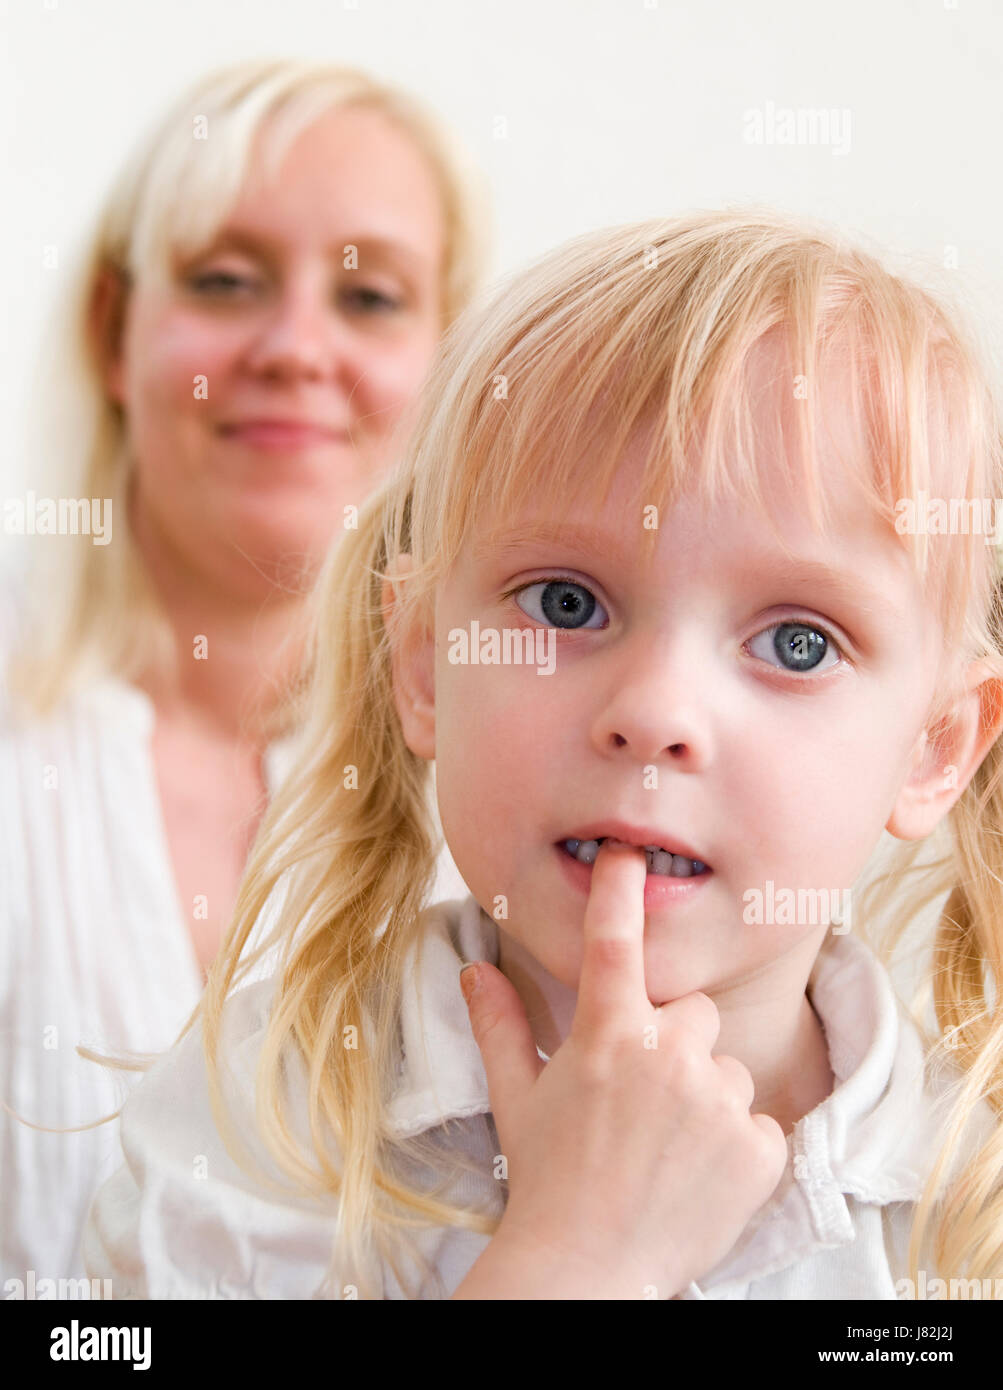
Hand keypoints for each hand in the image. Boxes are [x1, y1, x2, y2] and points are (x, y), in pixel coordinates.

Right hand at [457, 839, 787, 1298]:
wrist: (588, 1270)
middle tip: (644, 1100)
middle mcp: (668, 1054)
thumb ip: (500, 1024)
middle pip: (695, 1015)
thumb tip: (473, 969)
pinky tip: (698, 1175)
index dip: (620, 889)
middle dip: (677, 1045)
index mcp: (608, 1035)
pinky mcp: (759, 1147)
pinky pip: (759, 1122)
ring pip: (729, 1070)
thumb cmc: (547, 1180)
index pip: (614, 942)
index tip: (628, 851)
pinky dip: (737, 1146)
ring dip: (708, 1098)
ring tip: (668, 1148)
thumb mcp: (518, 1098)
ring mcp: (718, 1100)